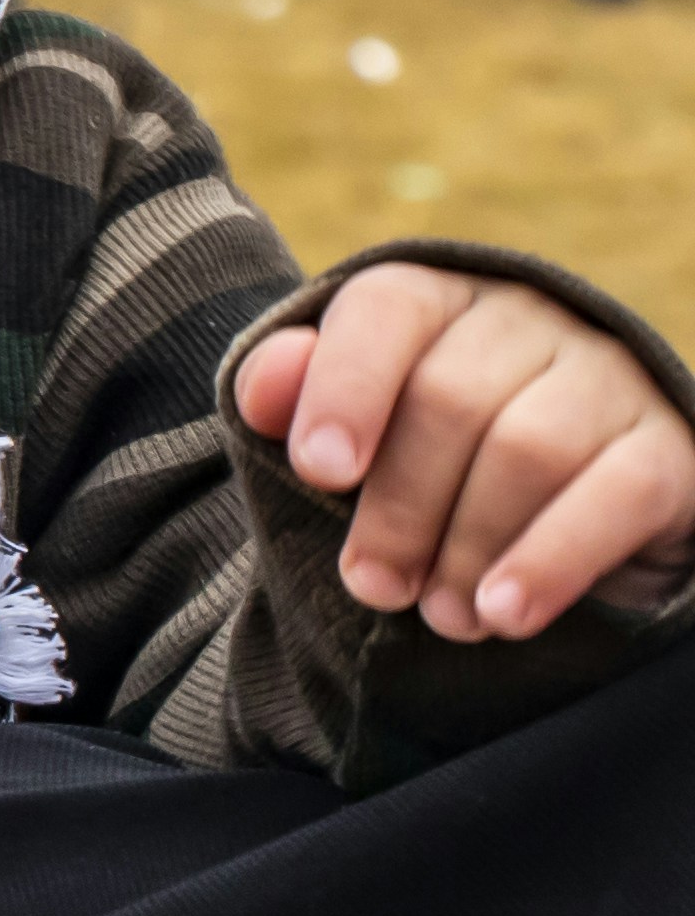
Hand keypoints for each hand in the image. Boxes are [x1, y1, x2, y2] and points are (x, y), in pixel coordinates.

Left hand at [234, 264, 694, 640]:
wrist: (574, 524)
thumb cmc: (432, 468)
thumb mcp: (357, 433)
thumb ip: (298, 400)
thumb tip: (262, 394)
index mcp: (442, 299)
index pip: (387, 309)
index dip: (344, 387)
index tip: (318, 470)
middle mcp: (531, 321)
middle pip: (450, 398)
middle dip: (399, 506)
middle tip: (373, 587)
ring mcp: (609, 379)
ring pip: (528, 449)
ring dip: (469, 545)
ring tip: (440, 617)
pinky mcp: (670, 450)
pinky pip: (615, 495)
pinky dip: (551, 559)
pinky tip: (506, 613)